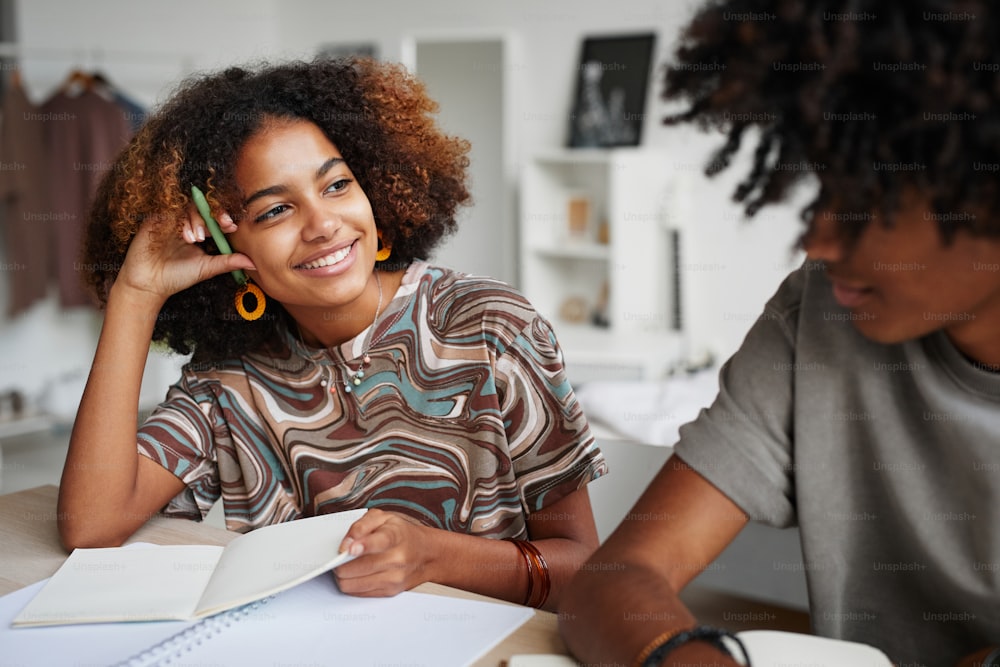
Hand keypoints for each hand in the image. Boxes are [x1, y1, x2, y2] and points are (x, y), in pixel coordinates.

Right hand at [115, 207, 253, 303]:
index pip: (215, 219)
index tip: (232, 226)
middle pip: (204, 209)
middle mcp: (187, 223)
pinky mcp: (156, 219)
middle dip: (215, 214)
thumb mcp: (207, 268)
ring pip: (189, 208)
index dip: (224, 219)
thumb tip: (254, 263)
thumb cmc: (177, 277)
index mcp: (200, 232)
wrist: (148, 284)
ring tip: (197, 239)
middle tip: (223, 224)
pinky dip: (181, 221)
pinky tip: (184, 236)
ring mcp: (171, 220)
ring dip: (197, 221)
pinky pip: (171, 211)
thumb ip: (228, 262)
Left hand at [333, 509, 436, 596]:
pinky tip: (355, 575)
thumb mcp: (383, 518)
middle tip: (338, 558)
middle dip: (340, 563)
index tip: (348, 549)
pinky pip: (359, 593)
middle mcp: (397, 558)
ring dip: (343, 576)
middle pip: (359, 567)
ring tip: (345, 566)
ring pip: (354, 584)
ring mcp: (394, 578)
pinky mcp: (390, 592)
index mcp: (395, 535)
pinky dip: (351, 584)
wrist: (426, 554)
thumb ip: (361, 525)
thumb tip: (345, 544)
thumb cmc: (401, 534)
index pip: (379, 542)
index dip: (362, 546)